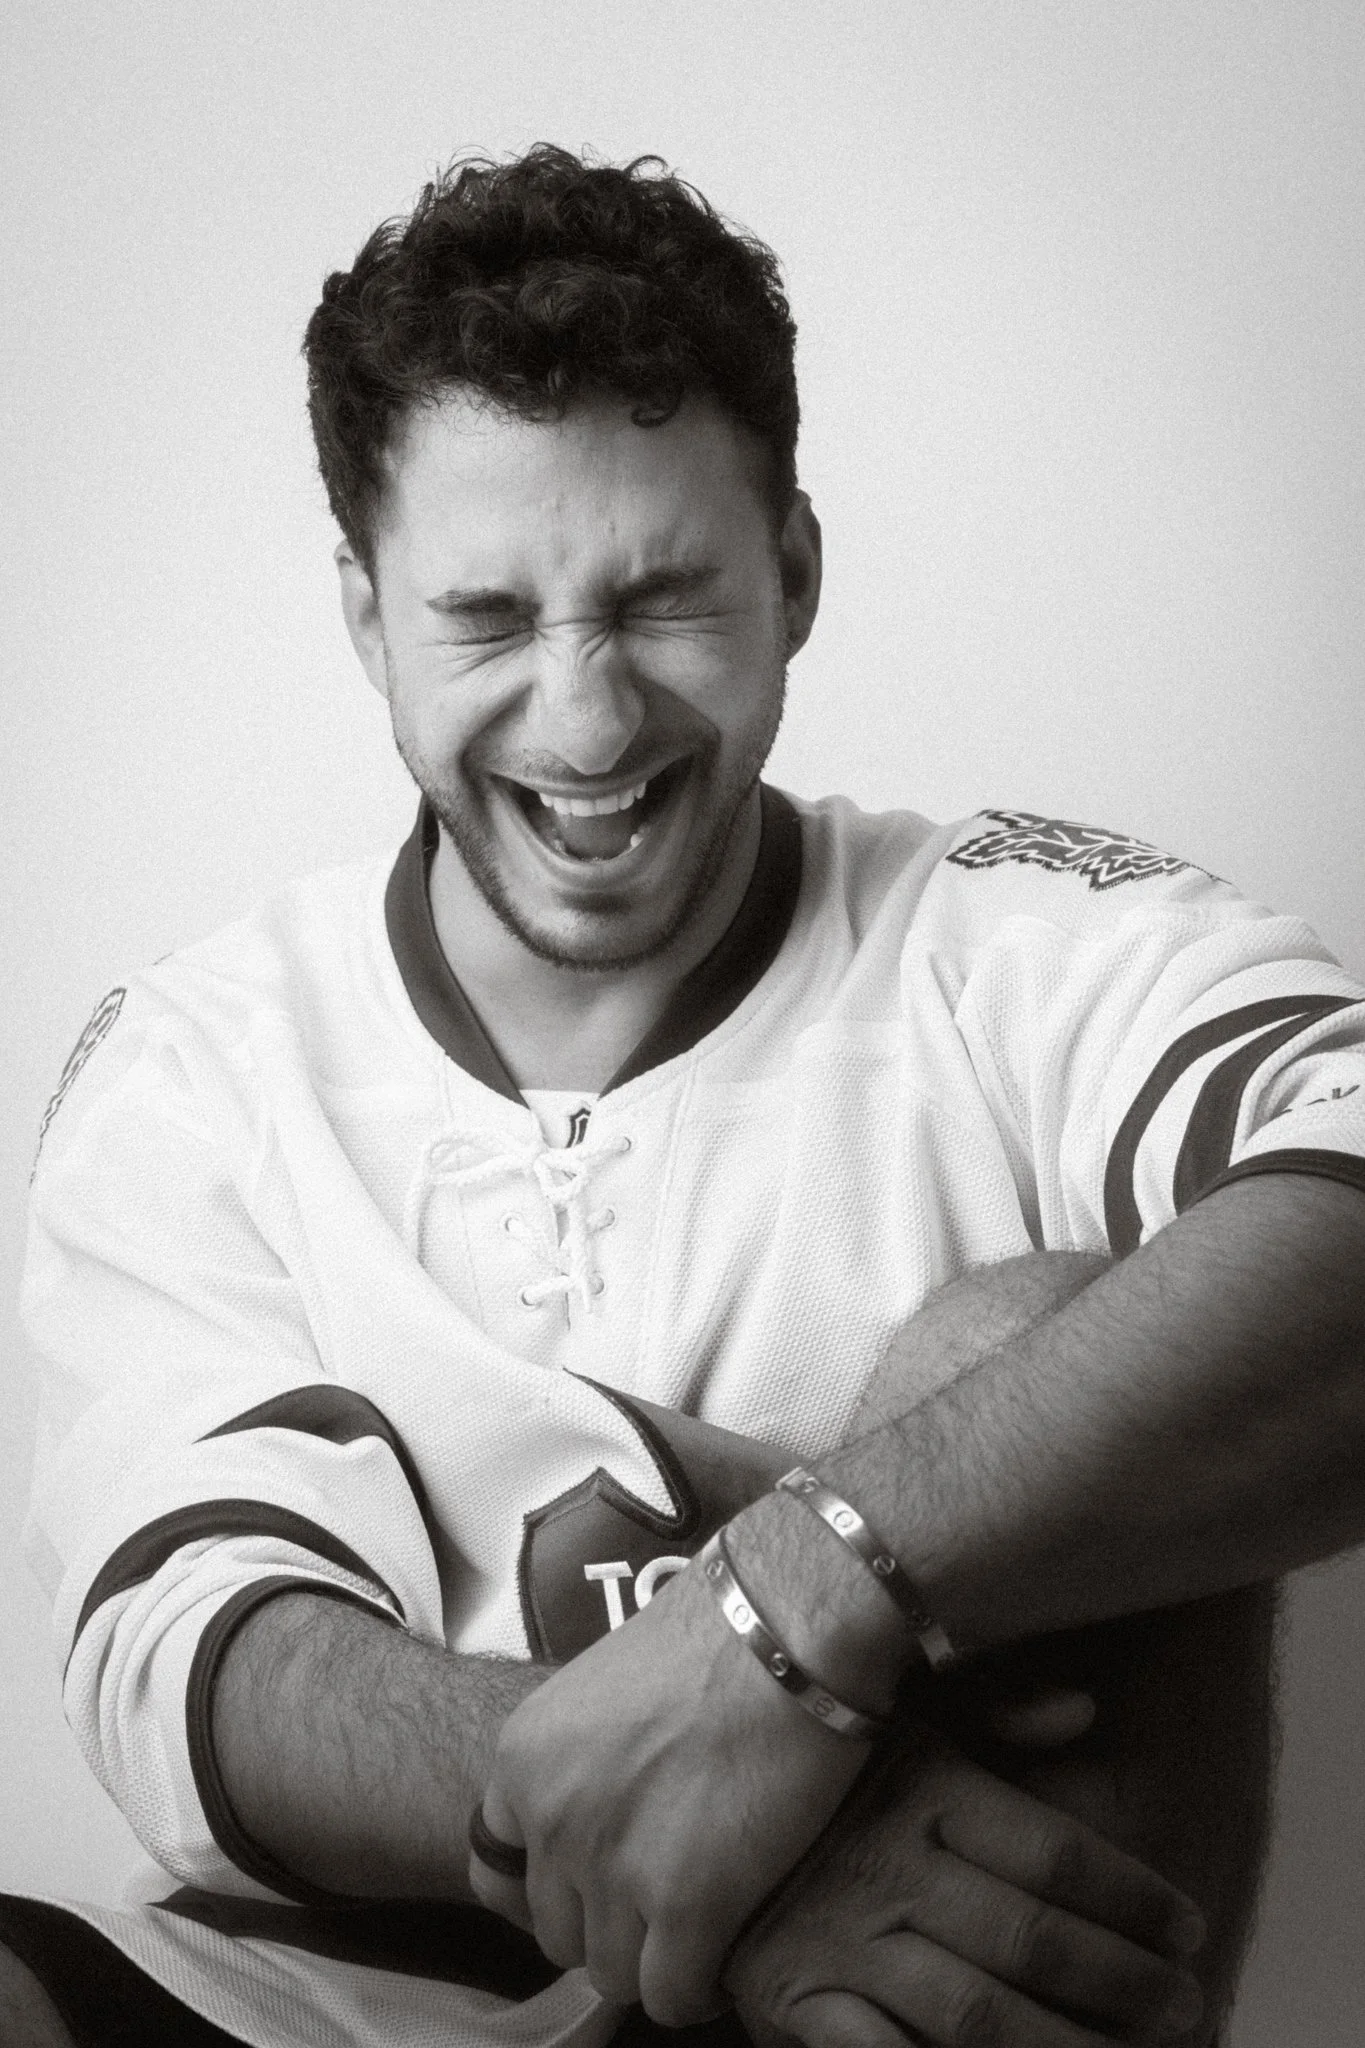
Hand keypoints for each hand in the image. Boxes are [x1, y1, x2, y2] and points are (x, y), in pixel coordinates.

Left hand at [469, 1555, 872, 2023]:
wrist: (787, 1628)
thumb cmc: (718, 1633)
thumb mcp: (606, 1688)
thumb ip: (583, 1757)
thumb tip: (605, 1805)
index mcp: (524, 1759)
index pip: (495, 1873)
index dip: (551, 1886)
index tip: (592, 1886)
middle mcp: (552, 1817)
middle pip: (558, 1932)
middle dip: (608, 1924)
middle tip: (660, 1902)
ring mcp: (613, 1866)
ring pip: (612, 1973)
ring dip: (656, 1958)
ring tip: (699, 1928)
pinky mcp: (687, 1904)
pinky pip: (672, 1994)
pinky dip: (698, 1987)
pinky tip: (725, 1954)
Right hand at [725, 1728, 1206, 2047]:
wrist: (671, 1797)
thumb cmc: (807, 1755)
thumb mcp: (898, 1712)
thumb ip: (995, 1714)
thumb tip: (1085, 1710)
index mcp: (923, 1789)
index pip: (1055, 1853)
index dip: (1135, 1896)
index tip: (1189, 1926)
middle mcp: (890, 1865)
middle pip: (1034, 1940)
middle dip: (1126, 1984)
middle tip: (1188, 2006)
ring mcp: (843, 1939)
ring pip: (978, 2017)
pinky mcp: (795, 2002)